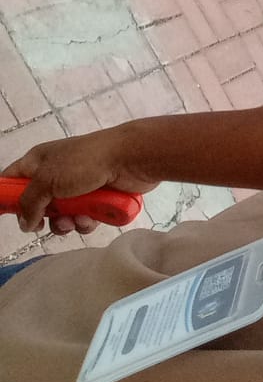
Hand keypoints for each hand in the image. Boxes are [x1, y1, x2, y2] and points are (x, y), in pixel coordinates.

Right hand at [1, 123, 158, 234]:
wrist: (131, 158)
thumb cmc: (86, 162)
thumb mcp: (46, 180)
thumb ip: (29, 203)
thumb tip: (25, 223)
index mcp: (39, 161)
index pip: (12, 179)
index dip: (7, 197)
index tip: (8, 214)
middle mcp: (56, 173)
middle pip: (38, 204)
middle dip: (43, 217)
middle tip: (47, 221)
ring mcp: (79, 186)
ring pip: (62, 215)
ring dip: (66, 222)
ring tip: (76, 219)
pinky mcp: (98, 198)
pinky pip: (83, 218)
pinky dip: (86, 221)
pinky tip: (92, 217)